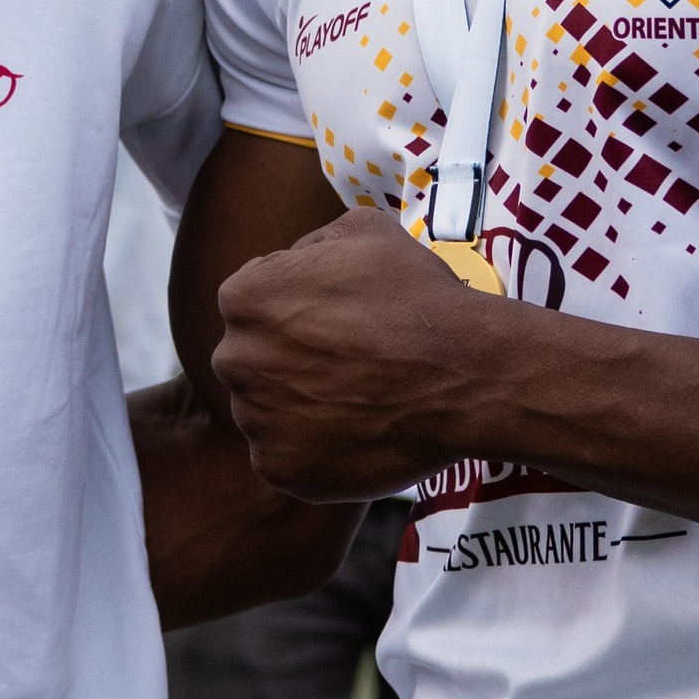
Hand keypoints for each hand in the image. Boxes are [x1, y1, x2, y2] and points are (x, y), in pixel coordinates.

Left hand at [213, 205, 499, 499]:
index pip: (253, 304)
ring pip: (267, 411)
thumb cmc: (418, 299)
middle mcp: (235, 359)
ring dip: (300, 406)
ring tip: (357, 399)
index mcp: (243, 298)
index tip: (335, 322)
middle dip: (289, 361)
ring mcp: (255, 419)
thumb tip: (296, 259)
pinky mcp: (279, 468)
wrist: (463, 373)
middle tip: (347, 365)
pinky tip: (355, 431)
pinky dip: (314, 450)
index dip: (297, 310)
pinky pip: (285, 457)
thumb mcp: (364, 230)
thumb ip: (313, 242)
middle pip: (253, 359)